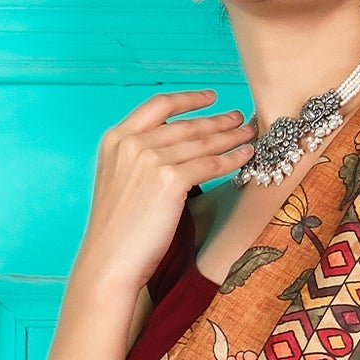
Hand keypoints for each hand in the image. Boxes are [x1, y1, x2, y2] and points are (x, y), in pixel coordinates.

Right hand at [77, 89, 253, 294]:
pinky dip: (231, 159)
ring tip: (250, 134)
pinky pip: (209, 164)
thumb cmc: (117, 233)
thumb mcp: (119, 182)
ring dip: (231, 136)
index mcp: (116, 138)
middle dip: (218, 120)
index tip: (211, 97)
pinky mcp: (169, 180)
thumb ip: (139, 159)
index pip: (159, 106)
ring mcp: (150, 159)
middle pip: (186, 124)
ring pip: (202, 142)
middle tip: (239, 118)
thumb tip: (175, 150)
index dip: (189, 99)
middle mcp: (132, 143)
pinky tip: (246, 156)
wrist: (109, 262)